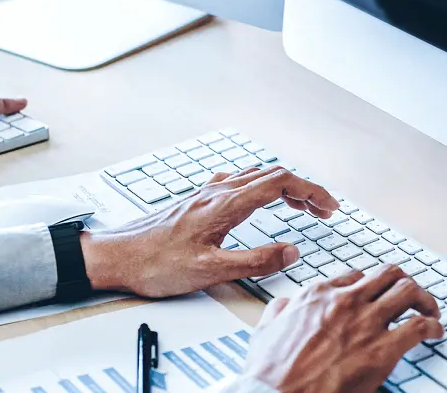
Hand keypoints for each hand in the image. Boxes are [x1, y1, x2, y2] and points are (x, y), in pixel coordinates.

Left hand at [80, 166, 338, 296]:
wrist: (115, 256)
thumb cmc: (155, 264)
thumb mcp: (211, 271)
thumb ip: (255, 261)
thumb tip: (291, 252)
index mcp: (226, 204)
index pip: (281, 183)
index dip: (311, 192)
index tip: (330, 208)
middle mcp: (218, 191)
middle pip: (272, 175)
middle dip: (304, 189)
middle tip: (324, 210)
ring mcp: (206, 193)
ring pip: (255, 176)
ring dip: (284, 187)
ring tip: (301, 207)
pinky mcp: (197, 201)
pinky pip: (238, 182)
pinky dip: (261, 188)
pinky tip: (258, 202)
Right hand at [243, 266, 443, 392]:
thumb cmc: (271, 371)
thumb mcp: (265, 330)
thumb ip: (279, 312)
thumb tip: (285, 305)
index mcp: (318, 293)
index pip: (356, 276)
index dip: (371, 285)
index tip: (378, 296)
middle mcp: (346, 300)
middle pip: (388, 274)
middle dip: (404, 283)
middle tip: (411, 298)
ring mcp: (365, 322)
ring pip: (408, 290)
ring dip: (424, 299)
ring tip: (430, 311)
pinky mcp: (382, 349)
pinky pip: (420, 326)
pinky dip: (433, 326)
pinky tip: (436, 333)